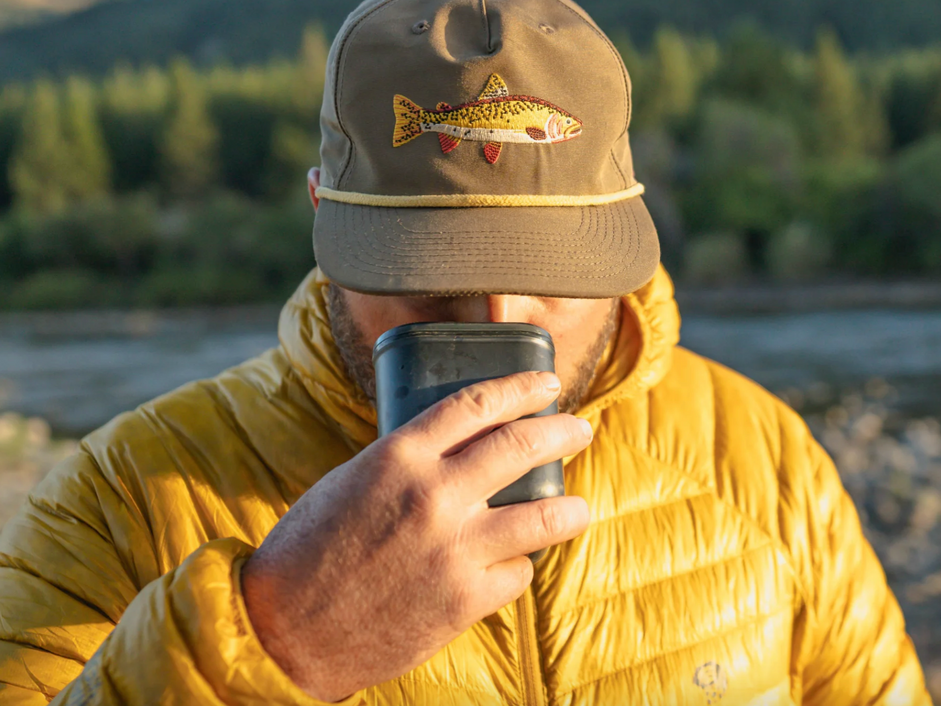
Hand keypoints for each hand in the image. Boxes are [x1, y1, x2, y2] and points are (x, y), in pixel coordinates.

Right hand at [240, 371, 591, 700]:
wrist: (284, 633)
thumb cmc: (310, 551)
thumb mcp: (351, 481)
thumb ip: (407, 460)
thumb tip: (457, 446)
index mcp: (400, 456)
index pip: (479, 403)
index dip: (523, 387)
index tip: (548, 384)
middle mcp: (433, 495)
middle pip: (523, 445)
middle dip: (563, 432)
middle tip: (580, 429)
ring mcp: (454, 549)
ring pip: (545, 516)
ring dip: (571, 508)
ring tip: (577, 506)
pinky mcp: (463, 601)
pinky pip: (516, 573)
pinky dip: (516, 568)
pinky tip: (511, 566)